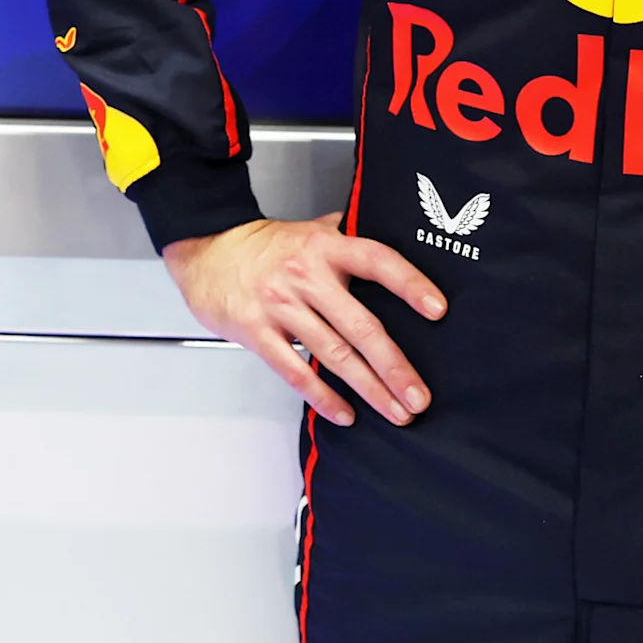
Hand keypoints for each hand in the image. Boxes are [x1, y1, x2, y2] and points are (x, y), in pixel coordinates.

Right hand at [163, 216, 445, 426]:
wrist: (205, 249)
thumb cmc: (260, 244)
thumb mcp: (307, 230)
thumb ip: (343, 235)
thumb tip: (381, 229)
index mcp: (324, 248)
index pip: (377, 261)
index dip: (409, 284)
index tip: (437, 309)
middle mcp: (305, 277)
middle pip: (361, 326)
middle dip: (394, 367)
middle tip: (419, 396)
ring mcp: (280, 306)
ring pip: (334, 355)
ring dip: (369, 388)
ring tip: (395, 411)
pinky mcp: (256, 332)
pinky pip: (295, 371)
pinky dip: (323, 396)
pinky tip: (345, 413)